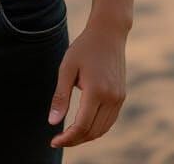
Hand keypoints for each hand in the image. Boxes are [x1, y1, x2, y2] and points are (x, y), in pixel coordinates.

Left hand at [47, 19, 126, 147]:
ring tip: (69, 134)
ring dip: (86, 136)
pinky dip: (96, 128)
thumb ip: (61, 96)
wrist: (109, 33)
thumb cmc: (84, 48)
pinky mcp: (121, 96)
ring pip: (103, 129)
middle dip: (75, 140)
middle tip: (58, 139)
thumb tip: (52, 122)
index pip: (81, 126)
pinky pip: (109, 121)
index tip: (53, 141)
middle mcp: (111, 98)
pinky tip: (84, 125)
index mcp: (96, 91)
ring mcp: (119, 98)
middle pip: (92, 131)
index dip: (67, 138)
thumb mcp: (67, 68)